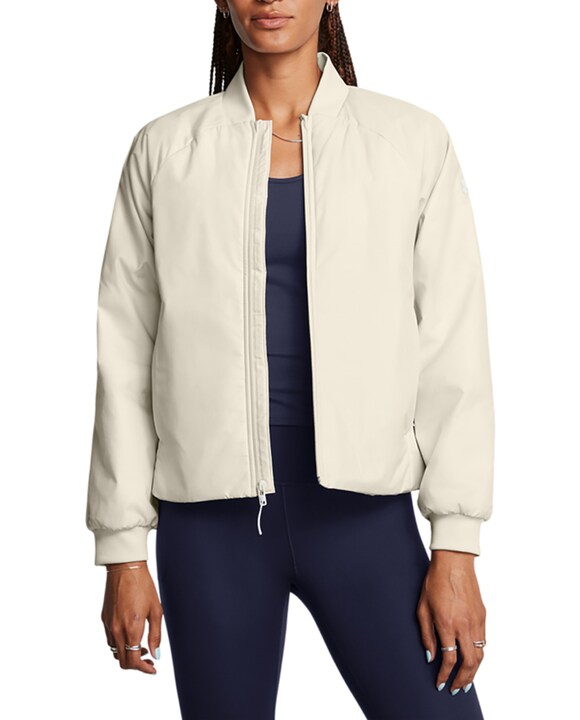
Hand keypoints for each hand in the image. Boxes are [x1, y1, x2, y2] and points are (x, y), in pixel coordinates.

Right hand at [101, 561, 162, 672]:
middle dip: (136, 665)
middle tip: (149, 659)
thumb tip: (156, 654)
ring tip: (141, 647)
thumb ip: (155, 634)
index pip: (133, 661)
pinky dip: (120, 644)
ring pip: (115, 652)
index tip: (153, 668)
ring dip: (128, 654)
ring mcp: (108, 625)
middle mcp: (117, 630)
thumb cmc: (143, 586)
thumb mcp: (156, 610)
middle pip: (123, 661)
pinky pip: (110, 640)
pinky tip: (130, 635)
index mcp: (131, 628)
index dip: (144, 669)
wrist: (125, 568)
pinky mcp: (104, 619)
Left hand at [416, 549, 485, 694]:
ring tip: (466, 682)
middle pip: (469, 663)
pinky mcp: (483, 615)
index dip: (445, 676)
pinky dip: (479, 655)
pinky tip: (472, 660)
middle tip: (456, 690)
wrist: (454, 562)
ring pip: (480, 655)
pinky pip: (483, 642)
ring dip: (474, 672)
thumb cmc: (434, 582)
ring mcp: (476, 621)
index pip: (449, 659)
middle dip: (463, 680)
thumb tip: (430, 657)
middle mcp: (464, 625)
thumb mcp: (422, 608)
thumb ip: (426, 634)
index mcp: (447, 624)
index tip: (440, 684)